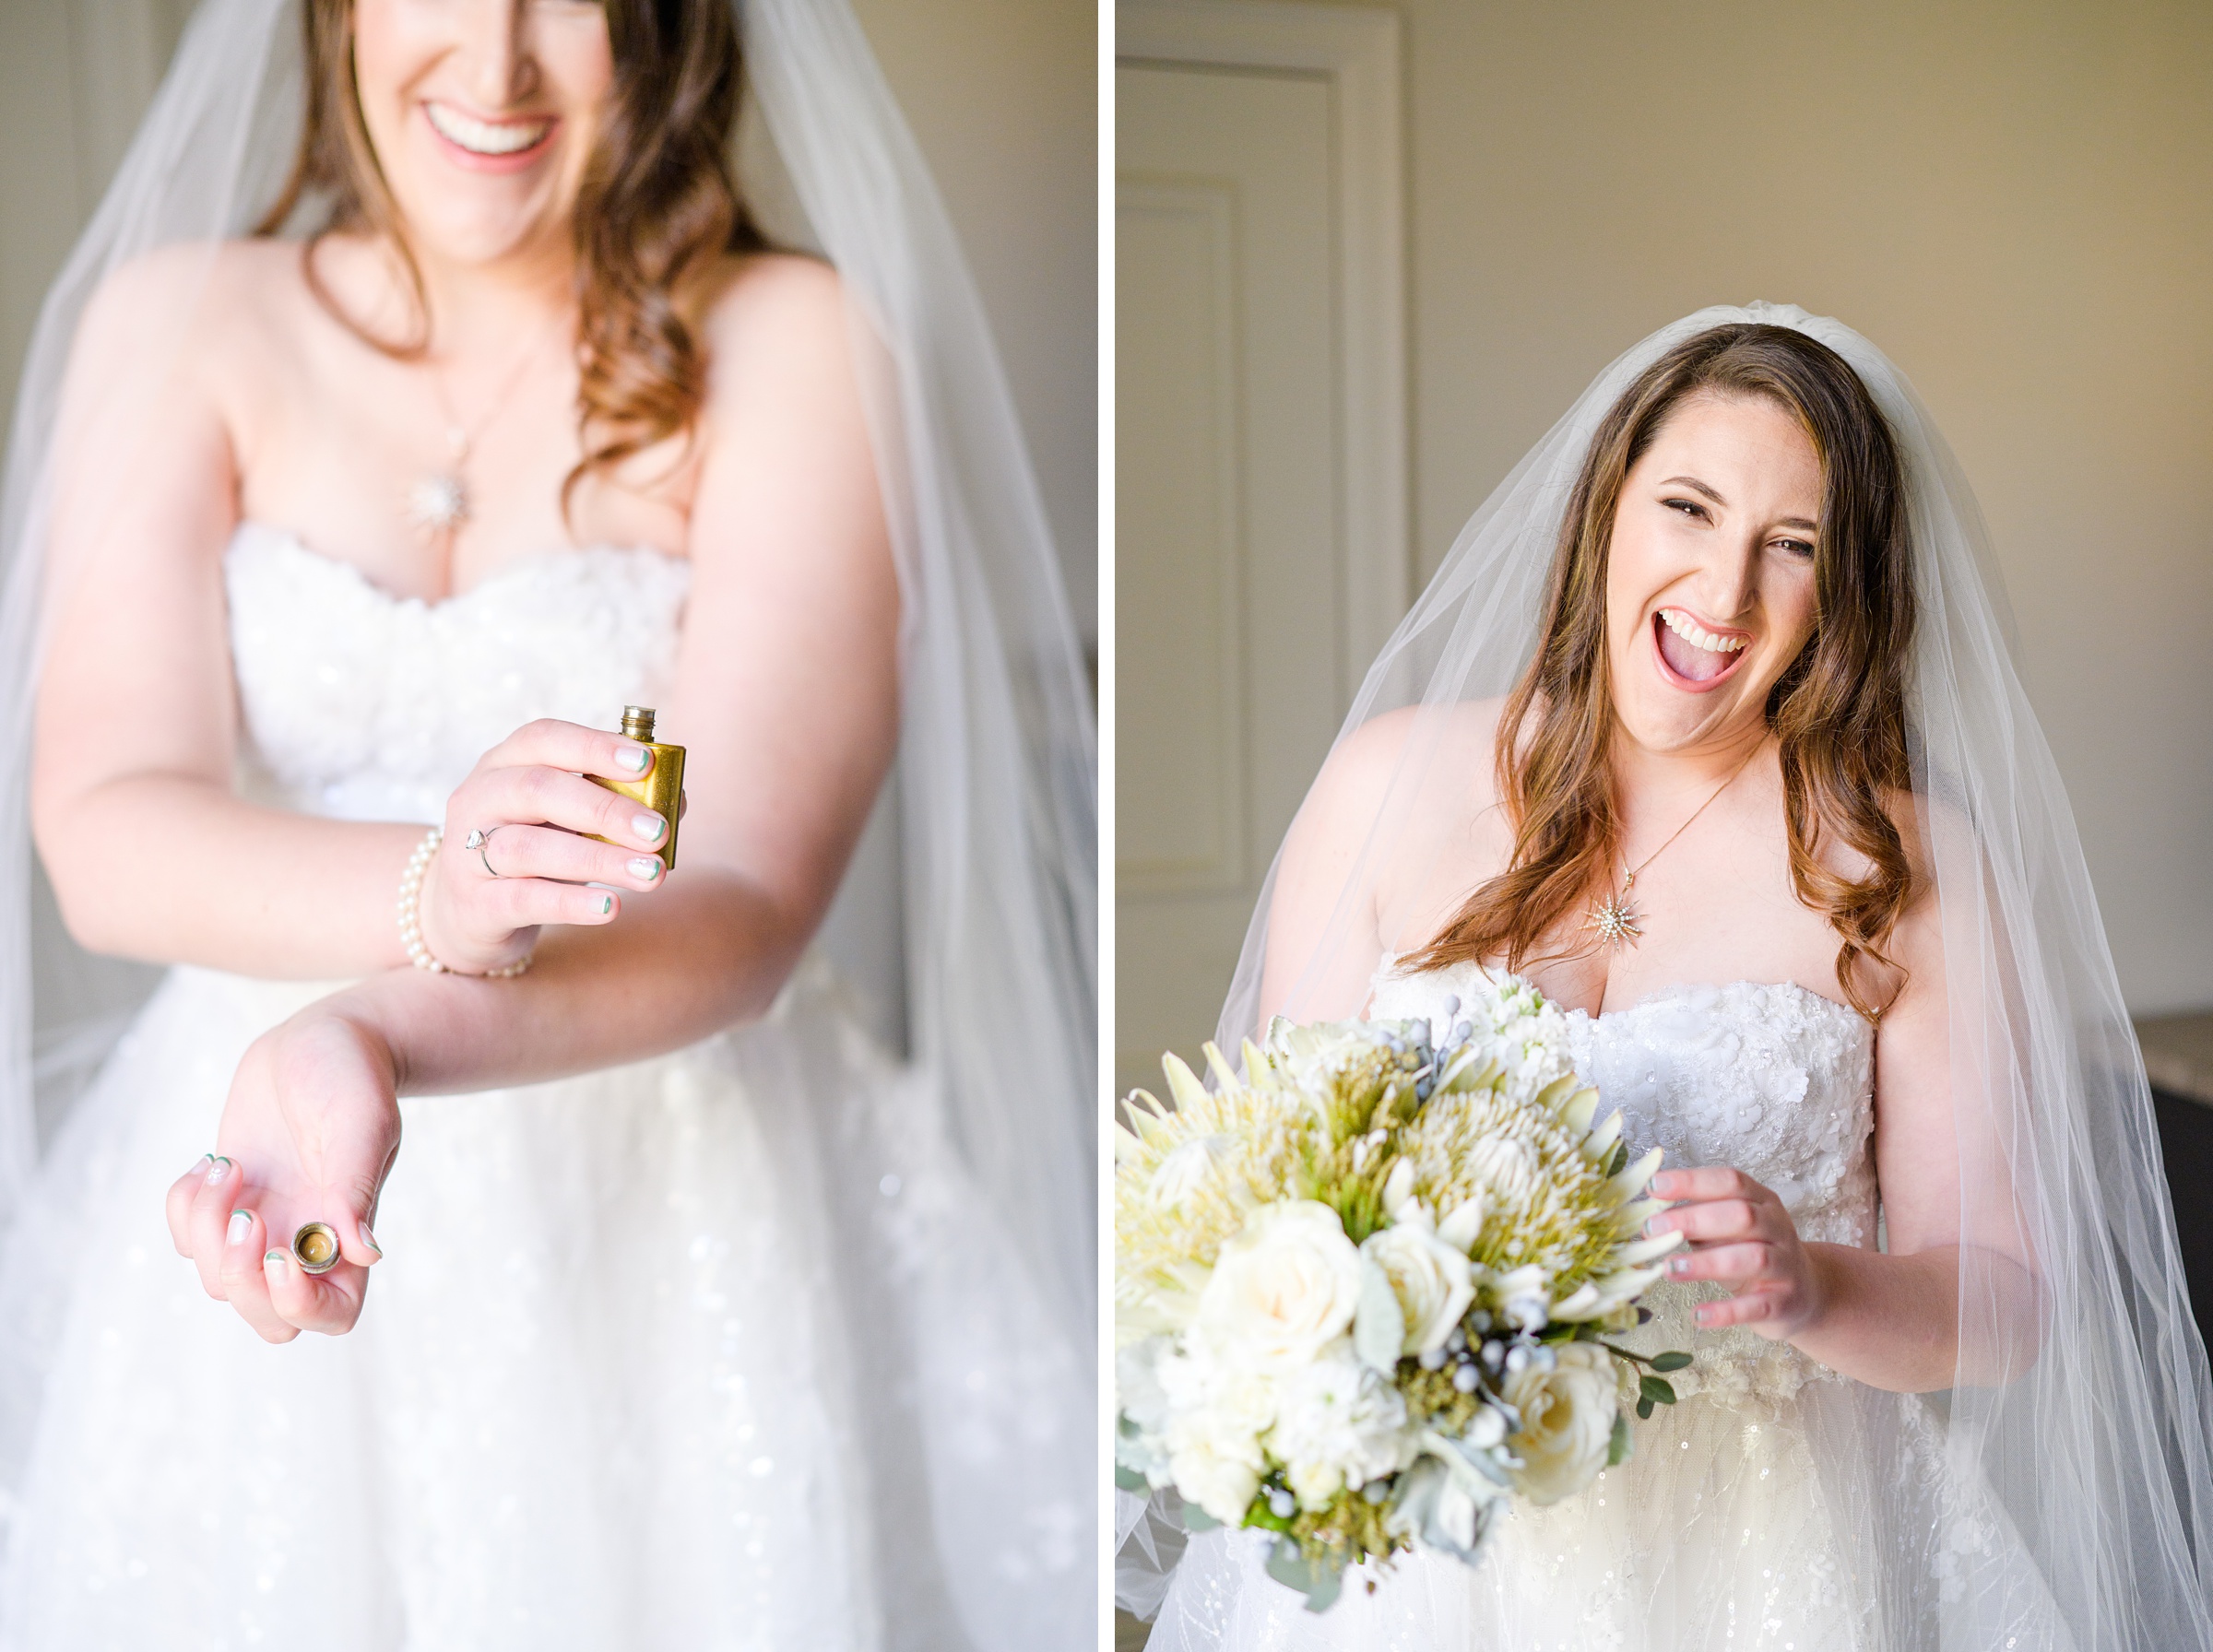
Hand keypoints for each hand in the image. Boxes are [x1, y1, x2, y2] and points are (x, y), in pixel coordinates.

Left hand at [164, 1011, 401, 1340]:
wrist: (319, 1038)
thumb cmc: (354, 1074)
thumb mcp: (362, 1123)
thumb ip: (355, 1188)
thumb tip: (365, 1254)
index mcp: (349, 1232)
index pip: (333, 1314)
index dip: (300, 1304)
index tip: (281, 1253)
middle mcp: (306, 1240)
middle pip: (266, 1317)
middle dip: (239, 1276)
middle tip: (242, 1216)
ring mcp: (264, 1225)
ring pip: (216, 1279)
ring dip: (206, 1228)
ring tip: (229, 1166)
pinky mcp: (226, 1203)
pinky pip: (184, 1238)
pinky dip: (184, 1206)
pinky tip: (214, 1162)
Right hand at [417, 718, 679, 974]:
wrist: (469, 912)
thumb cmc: (534, 849)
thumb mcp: (567, 819)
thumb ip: (615, 803)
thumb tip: (676, 801)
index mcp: (504, 764)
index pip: (543, 739)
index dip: (595, 746)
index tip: (646, 762)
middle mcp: (478, 800)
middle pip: (536, 789)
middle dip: (605, 808)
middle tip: (658, 831)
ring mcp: (468, 853)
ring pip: (530, 848)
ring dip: (598, 859)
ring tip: (652, 873)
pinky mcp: (475, 904)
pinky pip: (524, 899)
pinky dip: (571, 903)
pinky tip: (612, 905)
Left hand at [1643, 1166, 1825, 1338]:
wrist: (1806, 1293)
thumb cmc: (1752, 1252)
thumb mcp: (1729, 1229)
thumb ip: (1697, 1218)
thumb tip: (1651, 1214)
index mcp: (1761, 1200)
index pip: (1730, 1182)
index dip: (1692, 1182)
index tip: (1654, 1187)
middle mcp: (1778, 1228)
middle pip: (1741, 1216)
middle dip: (1694, 1220)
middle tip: (1652, 1229)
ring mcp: (1786, 1265)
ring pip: (1753, 1258)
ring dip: (1707, 1263)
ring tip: (1670, 1269)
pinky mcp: (1785, 1302)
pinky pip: (1757, 1306)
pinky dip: (1726, 1312)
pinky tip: (1698, 1315)